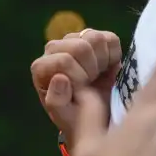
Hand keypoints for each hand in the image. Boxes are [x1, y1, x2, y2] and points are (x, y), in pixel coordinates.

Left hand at [32, 29, 123, 145]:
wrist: (95, 115)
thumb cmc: (77, 117)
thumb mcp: (65, 118)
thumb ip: (57, 102)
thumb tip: (60, 78)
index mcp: (42, 68)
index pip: (65, 61)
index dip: (79, 77)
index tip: (82, 91)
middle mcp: (53, 49)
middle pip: (81, 47)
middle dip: (91, 69)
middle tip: (91, 83)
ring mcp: (73, 39)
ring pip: (95, 38)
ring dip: (102, 61)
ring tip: (97, 75)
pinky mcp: (93, 37)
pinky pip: (110, 39)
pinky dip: (113, 55)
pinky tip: (106, 68)